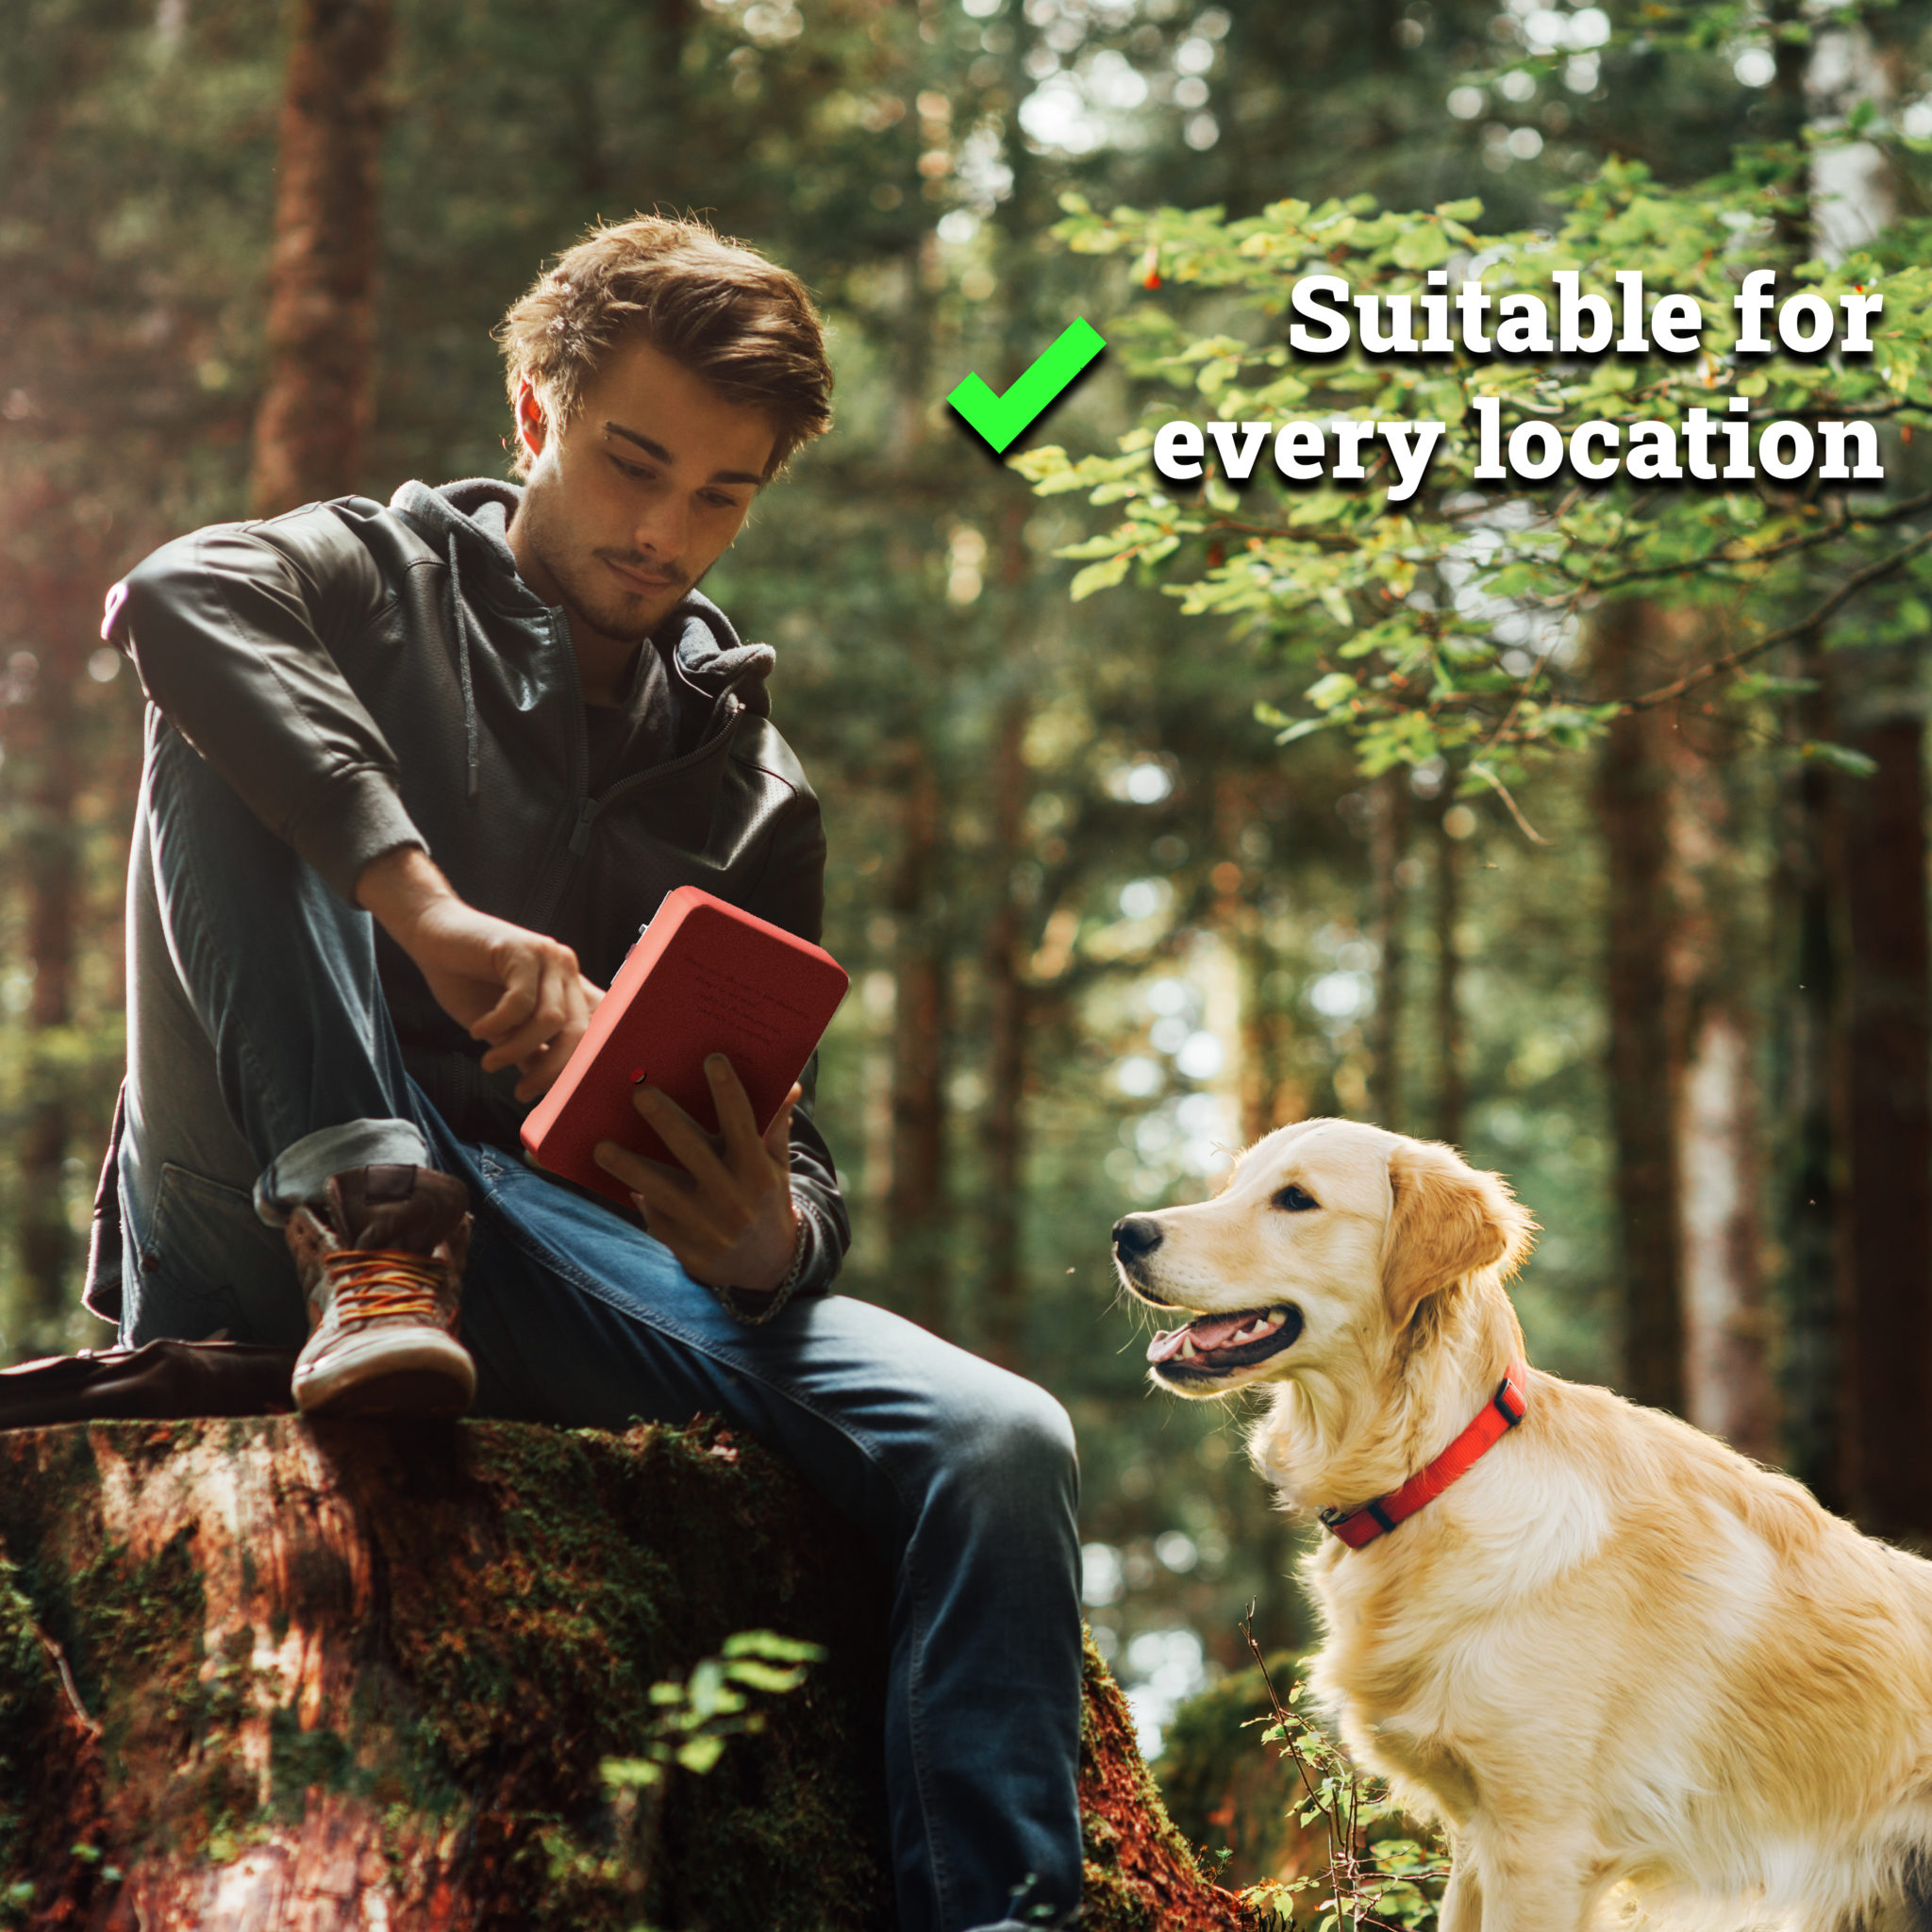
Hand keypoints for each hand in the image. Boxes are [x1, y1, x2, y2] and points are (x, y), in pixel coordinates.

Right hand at [356, 847, 602, 1101]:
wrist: (432, 937)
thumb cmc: (467, 982)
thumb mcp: (503, 1028)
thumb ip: (528, 1052)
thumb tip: (546, 1090)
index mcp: (570, 988)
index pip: (599, 1030)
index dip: (586, 1066)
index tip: (562, 1100)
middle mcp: (567, 970)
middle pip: (581, 1032)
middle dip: (553, 1071)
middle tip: (523, 1093)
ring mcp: (547, 957)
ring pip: (551, 1020)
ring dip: (517, 1049)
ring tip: (489, 1061)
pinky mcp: (522, 949)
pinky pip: (520, 1002)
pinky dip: (498, 1025)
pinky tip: (478, 1032)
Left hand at [593, 1056, 801, 1293]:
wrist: (767, 1265)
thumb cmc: (766, 1199)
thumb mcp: (777, 1167)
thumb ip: (776, 1127)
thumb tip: (791, 1086)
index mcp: (757, 1170)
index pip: (743, 1123)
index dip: (728, 1091)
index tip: (712, 1059)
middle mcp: (733, 1196)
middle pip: (692, 1151)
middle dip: (666, 1120)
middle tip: (640, 1092)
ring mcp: (707, 1224)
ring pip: (660, 1189)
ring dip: (628, 1167)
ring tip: (601, 1147)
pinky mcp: (686, 1247)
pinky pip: (656, 1218)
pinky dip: (641, 1199)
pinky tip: (623, 1181)